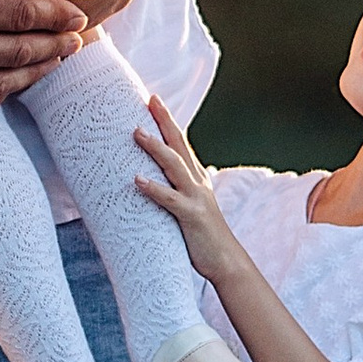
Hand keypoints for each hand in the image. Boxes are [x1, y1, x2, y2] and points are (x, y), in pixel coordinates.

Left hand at [132, 92, 243, 286]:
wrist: (226, 262)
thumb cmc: (202, 235)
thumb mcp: (188, 205)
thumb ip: (173, 190)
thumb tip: (148, 179)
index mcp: (196, 178)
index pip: (180, 143)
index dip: (167, 121)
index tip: (153, 100)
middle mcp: (197, 182)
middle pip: (179, 145)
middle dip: (164, 121)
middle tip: (150, 99)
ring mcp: (196, 198)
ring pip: (174, 166)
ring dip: (155, 148)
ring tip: (136, 133)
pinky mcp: (192, 216)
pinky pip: (170, 199)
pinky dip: (153, 188)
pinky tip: (137, 180)